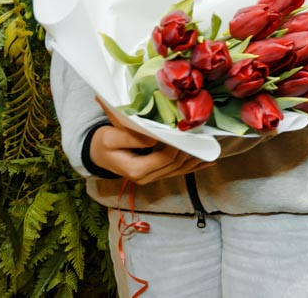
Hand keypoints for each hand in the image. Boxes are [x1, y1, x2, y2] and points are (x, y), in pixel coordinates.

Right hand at [89, 96, 212, 184]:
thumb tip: (153, 137)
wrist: (97, 153)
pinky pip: (177, 172)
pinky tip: (207, 162)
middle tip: (202, 133)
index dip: (178, 145)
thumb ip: (131, 137)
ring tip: (210, 146)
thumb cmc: (104, 143)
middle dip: (189, 149)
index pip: (165, 158)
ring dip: (195, 159)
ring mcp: (152, 177)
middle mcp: (146, 178)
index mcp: (136, 170)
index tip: (186, 130)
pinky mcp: (155, 173)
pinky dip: (193, 167)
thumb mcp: (111, 137)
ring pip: (179, 170)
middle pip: (175, 164)